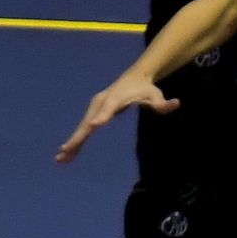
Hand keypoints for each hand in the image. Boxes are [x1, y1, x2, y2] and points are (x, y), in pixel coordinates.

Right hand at [55, 73, 178, 162]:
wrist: (134, 77)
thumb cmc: (145, 89)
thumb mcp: (155, 95)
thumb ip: (163, 103)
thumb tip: (175, 103)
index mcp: (115, 99)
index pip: (108, 109)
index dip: (101, 117)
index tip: (93, 126)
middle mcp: (101, 103)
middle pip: (88, 121)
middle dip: (78, 137)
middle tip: (65, 151)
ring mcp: (94, 107)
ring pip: (82, 127)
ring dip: (72, 143)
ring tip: (60, 159)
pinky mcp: (92, 112)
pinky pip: (83, 129)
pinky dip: (74, 141)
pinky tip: (66, 156)